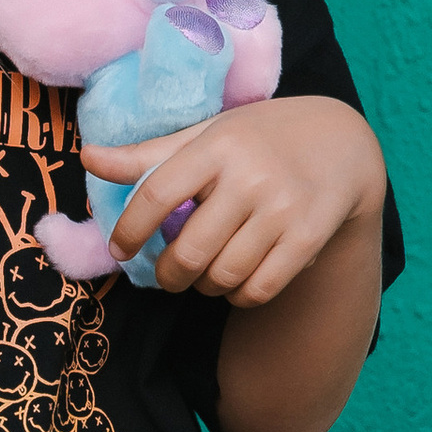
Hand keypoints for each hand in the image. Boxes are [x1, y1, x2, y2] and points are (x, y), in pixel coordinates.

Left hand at [83, 95, 384, 304]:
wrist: (343, 142)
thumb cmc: (260, 139)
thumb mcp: (208, 135)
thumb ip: (149, 155)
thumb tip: (88, 159)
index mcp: (218, 144)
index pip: (157, 193)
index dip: (130, 230)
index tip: (120, 251)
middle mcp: (251, 175)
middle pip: (190, 250)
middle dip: (169, 274)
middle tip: (168, 275)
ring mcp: (283, 208)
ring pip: (223, 277)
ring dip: (205, 287)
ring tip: (205, 275)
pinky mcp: (310, 237)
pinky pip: (259, 289)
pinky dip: (239, 296)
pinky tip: (237, 282)